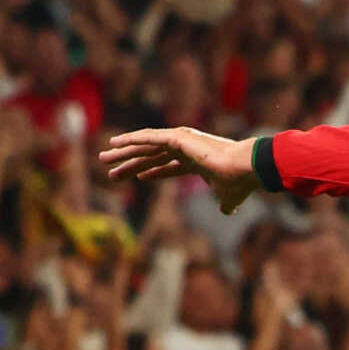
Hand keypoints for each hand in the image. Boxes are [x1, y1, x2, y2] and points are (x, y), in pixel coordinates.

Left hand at [100, 126, 261, 215]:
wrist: (244, 169)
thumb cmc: (238, 183)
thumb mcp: (228, 196)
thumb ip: (225, 202)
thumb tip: (227, 211)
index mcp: (195, 160)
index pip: (168, 165)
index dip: (152, 171)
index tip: (138, 177)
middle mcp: (186, 147)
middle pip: (151, 156)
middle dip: (131, 163)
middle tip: (111, 169)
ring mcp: (180, 141)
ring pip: (145, 147)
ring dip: (124, 152)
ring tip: (104, 158)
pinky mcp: (176, 138)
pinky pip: (147, 138)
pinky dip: (131, 140)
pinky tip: (115, 143)